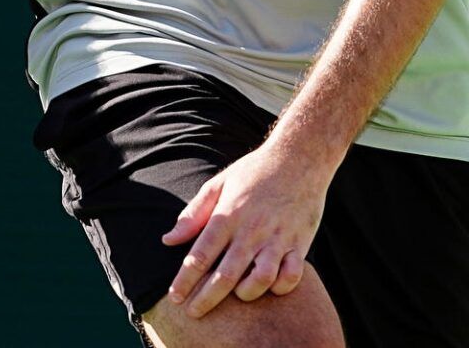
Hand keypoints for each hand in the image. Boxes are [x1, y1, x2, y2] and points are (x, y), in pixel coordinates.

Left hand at [161, 142, 333, 318]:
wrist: (300, 157)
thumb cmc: (255, 171)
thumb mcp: (219, 183)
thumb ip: (194, 213)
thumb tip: (168, 240)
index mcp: (228, 214)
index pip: (200, 255)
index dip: (185, 280)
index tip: (174, 297)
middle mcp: (252, 229)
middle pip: (225, 275)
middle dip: (205, 299)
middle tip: (193, 312)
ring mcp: (277, 237)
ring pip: (260, 280)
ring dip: (246, 293)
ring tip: (236, 295)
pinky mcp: (299, 242)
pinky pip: (291, 276)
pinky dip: (280, 287)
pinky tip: (270, 285)